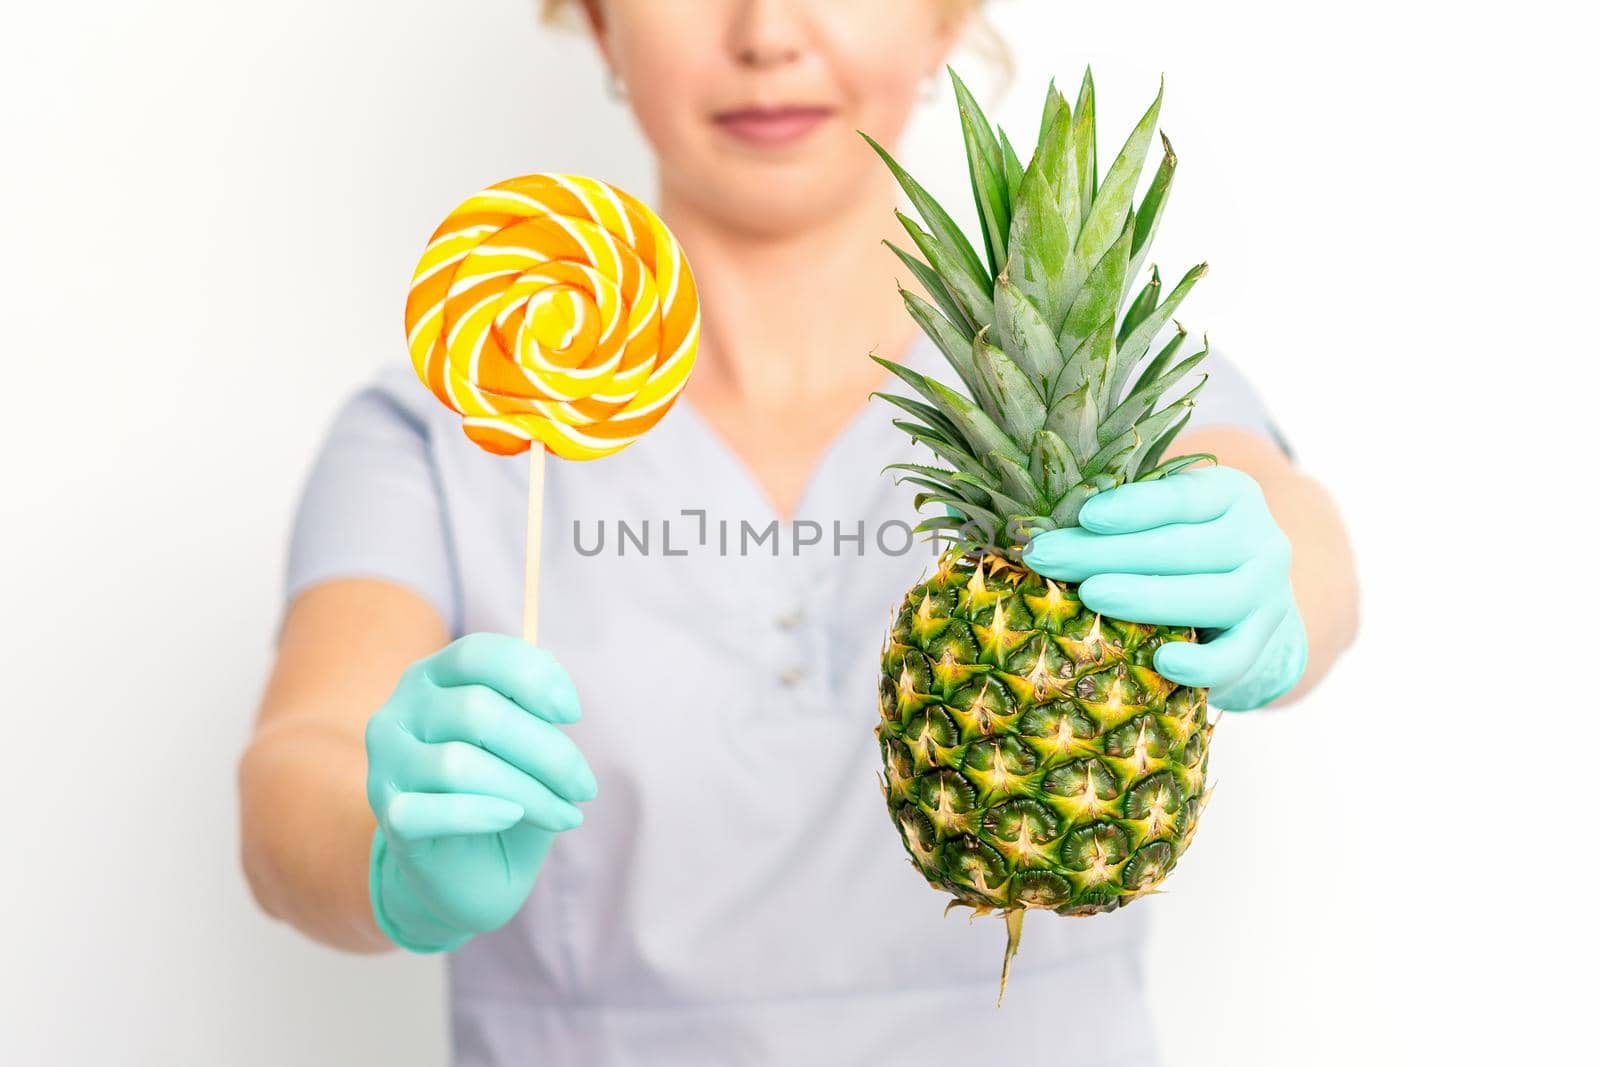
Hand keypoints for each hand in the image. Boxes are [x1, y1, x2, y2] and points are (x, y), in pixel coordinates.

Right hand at [364, 633, 595, 951]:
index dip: (532, 677)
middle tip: (584, 786)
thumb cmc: (506, 793)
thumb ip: (534, 708)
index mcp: (432, 677)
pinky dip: (479, 814)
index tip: (573, 714)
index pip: (476, 654)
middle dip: (547, 751)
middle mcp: (398, 712)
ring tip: (565, 815)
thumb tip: (556, 688)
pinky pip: (432, 810)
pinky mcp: (389, 814)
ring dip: (528, 792)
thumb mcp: (528, 745)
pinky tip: (512, 817)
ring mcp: (385, 764)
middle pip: (476, 711)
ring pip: (460, 764)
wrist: (471, 872)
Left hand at [1021, 466, 1306, 709]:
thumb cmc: (1183, 551)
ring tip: (1092, 596)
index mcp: (1231, 495)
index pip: (1183, 496)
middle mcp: (1259, 538)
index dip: (1134, 506)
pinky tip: (1162, 661)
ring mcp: (1267, 593)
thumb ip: (1123, 518)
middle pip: (1184, 546)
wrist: (1248, 604)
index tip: (1085, 515)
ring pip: (1213, 596)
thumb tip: (1041, 531)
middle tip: (1048, 558)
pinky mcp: (1263, 642)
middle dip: (1108, 553)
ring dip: (1148, 597)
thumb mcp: (1165, 520)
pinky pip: (1236, 657)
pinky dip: (1202, 663)